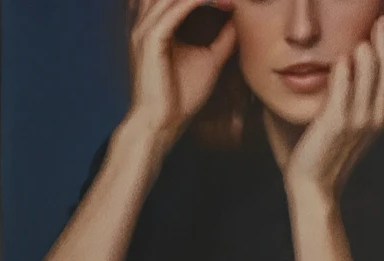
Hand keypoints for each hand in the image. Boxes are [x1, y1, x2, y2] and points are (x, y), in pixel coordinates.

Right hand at [123, 0, 236, 147]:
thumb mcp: (209, 61)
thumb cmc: (180, 98)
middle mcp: (146, 21)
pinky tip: (218, 1)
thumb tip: (238, 20)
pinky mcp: (151, 38)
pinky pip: (175, 8)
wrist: (161, 124)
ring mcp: (145, 27)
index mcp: (155, 24)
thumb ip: (223, 39)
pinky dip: (196, 1)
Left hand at [283, 4, 383, 204]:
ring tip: (373, 24)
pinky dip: (346, 71)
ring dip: (375, 49)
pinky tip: (346, 53)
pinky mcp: (337, 124)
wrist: (315, 182)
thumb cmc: (329, 145)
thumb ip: (358, 85)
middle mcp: (379, 117)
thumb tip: (357, 49)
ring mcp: (360, 121)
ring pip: (374, 77)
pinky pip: (344, 91)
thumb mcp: (352, 113)